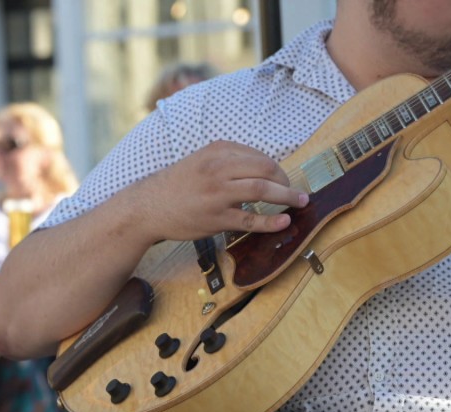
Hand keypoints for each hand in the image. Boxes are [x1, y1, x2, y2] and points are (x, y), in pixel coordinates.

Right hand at [129, 140, 307, 243]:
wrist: (148, 207)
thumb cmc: (177, 185)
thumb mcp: (200, 161)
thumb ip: (227, 161)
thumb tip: (261, 169)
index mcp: (216, 152)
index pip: (258, 156)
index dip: (276, 168)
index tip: (282, 178)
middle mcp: (218, 169)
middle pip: (265, 169)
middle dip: (285, 180)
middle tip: (293, 191)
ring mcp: (217, 194)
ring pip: (262, 191)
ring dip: (287, 196)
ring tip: (301, 201)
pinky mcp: (215, 218)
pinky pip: (250, 220)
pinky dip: (271, 221)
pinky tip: (284, 221)